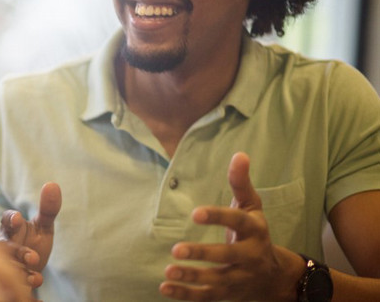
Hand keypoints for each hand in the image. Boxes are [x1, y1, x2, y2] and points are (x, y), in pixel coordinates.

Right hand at [0, 182, 61, 288]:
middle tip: (34, 257)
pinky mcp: (6, 281)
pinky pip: (8, 284)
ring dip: (20, 271)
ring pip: (4, 267)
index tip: (18, 219)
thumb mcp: (43, 228)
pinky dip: (22, 285)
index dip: (10, 219)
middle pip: (3, 247)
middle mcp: (3, 245)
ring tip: (36, 275)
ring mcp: (3, 263)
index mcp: (10, 229)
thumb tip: (53, 184)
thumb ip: (48, 209)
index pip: (6, 220)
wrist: (28, 272)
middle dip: (17, 252)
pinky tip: (35, 285)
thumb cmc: (33, 244)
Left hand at [159, 152, 304, 300]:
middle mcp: (250, 256)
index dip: (218, 217)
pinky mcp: (228, 293)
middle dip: (202, 254)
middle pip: (227, 256)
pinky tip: (165, 287)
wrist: (276, 277)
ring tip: (168, 270)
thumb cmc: (255, 233)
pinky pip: (207, 296)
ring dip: (191, 277)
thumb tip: (240, 154)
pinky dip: (185, 294)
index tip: (195, 213)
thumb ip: (241, 183)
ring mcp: (239, 277)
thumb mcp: (252, 207)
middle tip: (176, 250)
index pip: (237, 222)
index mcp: (255, 231)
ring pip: (216, 280)